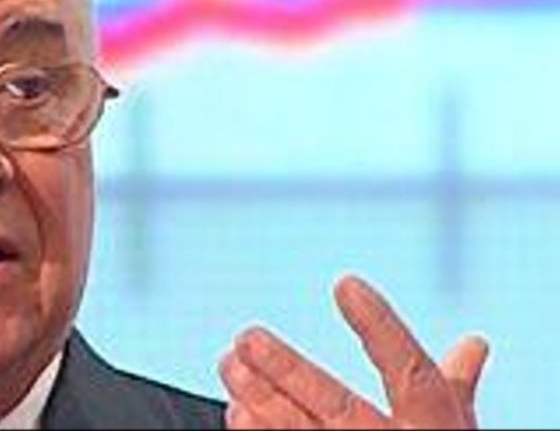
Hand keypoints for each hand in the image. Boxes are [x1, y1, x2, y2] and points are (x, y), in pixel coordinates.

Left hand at [218, 275, 488, 428]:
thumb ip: (453, 389)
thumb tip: (473, 344)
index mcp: (434, 429)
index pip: (413, 376)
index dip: (381, 330)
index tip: (345, 285)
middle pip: (336, 405)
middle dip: (287, 370)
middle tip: (246, 337)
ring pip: (296, 430)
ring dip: (258, 396)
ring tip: (229, 363)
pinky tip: (235, 412)